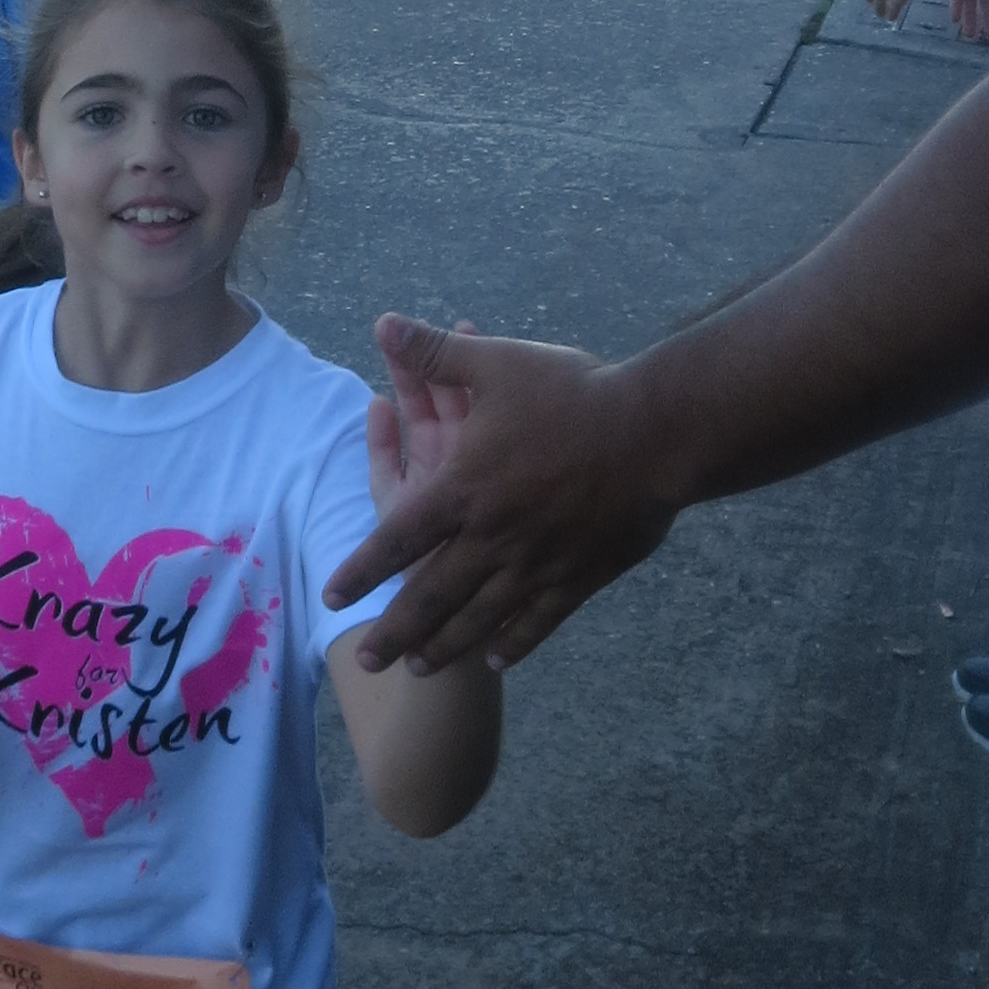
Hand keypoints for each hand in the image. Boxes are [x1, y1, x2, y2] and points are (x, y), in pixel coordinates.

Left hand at [330, 316, 681, 673]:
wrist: (656, 433)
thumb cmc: (573, 394)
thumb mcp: (497, 364)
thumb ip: (435, 352)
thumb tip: (384, 323)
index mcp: (464, 490)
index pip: (396, 541)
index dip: (361, 571)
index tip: (333, 596)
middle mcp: (493, 538)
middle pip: (431, 597)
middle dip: (395, 632)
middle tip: (368, 662)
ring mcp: (537, 563)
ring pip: (480, 618)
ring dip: (446, 645)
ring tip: (421, 665)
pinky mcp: (579, 576)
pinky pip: (540, 621)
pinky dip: (515, 643)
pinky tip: (498, 660)